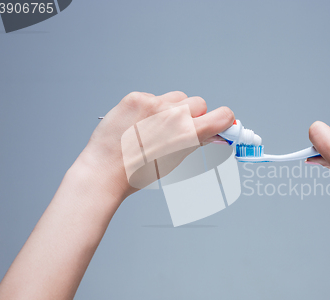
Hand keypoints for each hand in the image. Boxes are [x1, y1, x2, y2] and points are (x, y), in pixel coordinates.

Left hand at [75, 91, 234, 198]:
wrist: (105, 171)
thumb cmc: (138, 172)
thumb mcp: (175, 161)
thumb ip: (196, 142)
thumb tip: (214, 134)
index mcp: (188, 134)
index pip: (223, 115)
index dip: (224, 120)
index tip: (220, 124)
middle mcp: (173, 115)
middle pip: (199, 103)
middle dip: (193, 116)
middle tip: (178, 130)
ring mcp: (153, 104)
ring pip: (177, 97)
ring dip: (173, 109)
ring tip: (156, 127)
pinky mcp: (136, 97)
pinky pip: (154, 96)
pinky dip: (151, 108)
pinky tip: (140, 123)